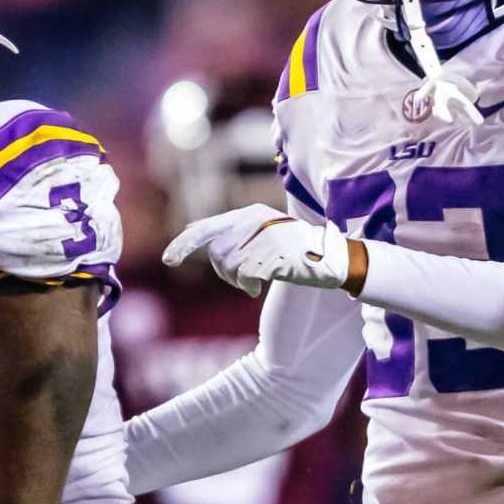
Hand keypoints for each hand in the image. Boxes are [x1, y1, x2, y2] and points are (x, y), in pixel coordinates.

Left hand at [163, 204, 351, 296]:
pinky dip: (247, 285)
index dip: (185, 243)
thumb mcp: (265, 233)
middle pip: (216, 252)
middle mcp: (255, 222)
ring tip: (252, 283)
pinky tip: (257, 288)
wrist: (333, 257)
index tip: (169, 259)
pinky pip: (245, 275)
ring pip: (228, 265)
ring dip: (235, 281)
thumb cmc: (297, 250)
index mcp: (251, 214)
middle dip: (222, 272)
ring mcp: (265, 238)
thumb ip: (235, 233)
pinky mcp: (274, 255)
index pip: (208, 227)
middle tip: (240, 281)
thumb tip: (194, 231)